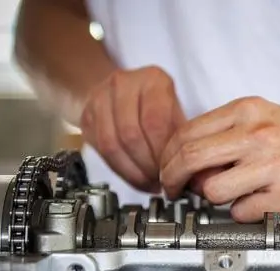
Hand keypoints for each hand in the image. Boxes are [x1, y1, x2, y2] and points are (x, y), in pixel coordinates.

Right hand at [80, 66, 184, 191]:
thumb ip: (183, 136)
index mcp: (153, 79)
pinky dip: (120, 170)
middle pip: (131, 135)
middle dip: (148, 166)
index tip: (172, 171)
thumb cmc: (159, 106)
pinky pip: (100, 150)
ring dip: (133, 172)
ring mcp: (99, 97)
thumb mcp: (179, 113)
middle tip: (161, 181)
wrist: (123, 93)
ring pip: (112, 145)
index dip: (162, 153)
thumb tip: (192, 171)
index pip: (155, 121)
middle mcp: (124, 83)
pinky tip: (136, 177)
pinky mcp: (86, 115)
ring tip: (150, 183)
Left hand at [160, 97, 279, 221]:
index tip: (167, 169)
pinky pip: (241, 212)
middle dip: (172, 179)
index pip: (186, 133)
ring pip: (212, 190)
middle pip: (189, 159)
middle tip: (173, 189)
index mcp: (247, 111)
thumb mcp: (264, 116)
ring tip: (226, 194)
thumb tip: (189, 159)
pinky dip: (241, 212)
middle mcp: (257, 135)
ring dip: (210, 198)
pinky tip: (254, 202)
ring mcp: (272, 166)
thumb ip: (227, 131)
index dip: (167, 156)